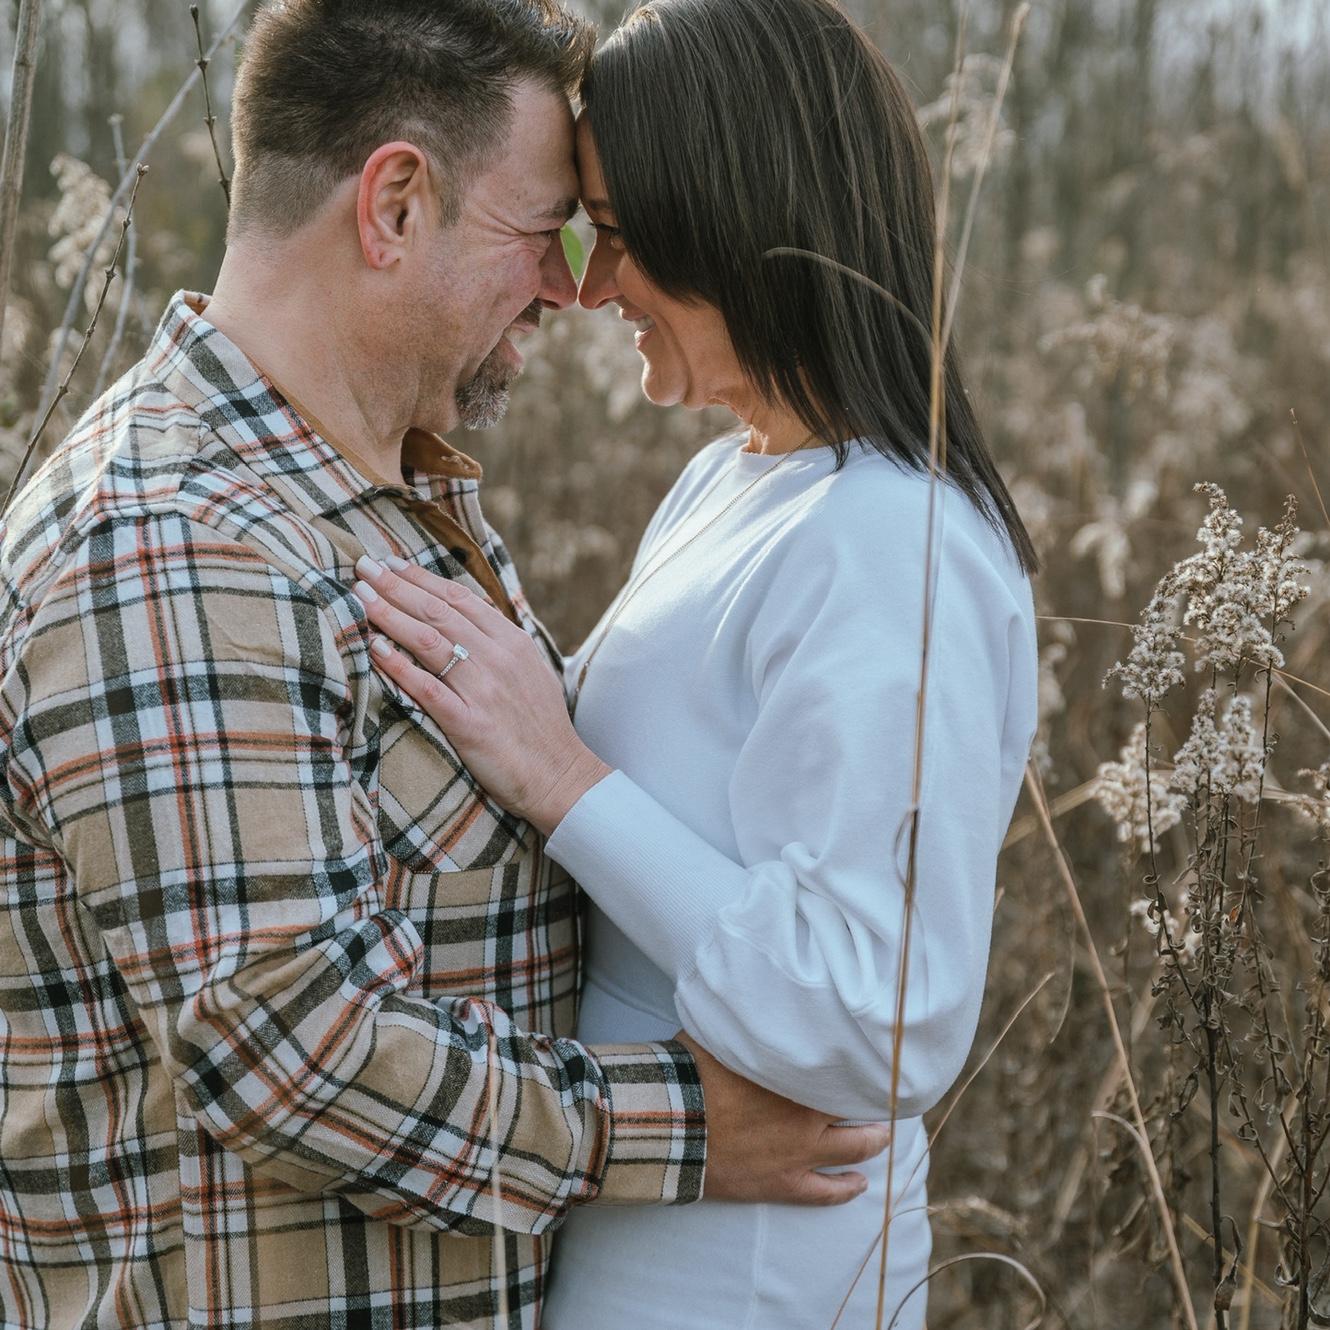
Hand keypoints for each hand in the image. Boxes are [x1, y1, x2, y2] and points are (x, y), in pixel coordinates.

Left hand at [352, 555, 610, 833]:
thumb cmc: (541, 727)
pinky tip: (374, 647)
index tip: (391, 562)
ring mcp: (483, 689)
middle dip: (396, 585)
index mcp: (513, 642)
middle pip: (438, 611)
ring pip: (429, 640)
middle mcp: (498, 658)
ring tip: (360, 596)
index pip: (459, 598)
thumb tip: (466, 620)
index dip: (421, 577)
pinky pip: (426, 688)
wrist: (560, 775)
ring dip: (390, 614)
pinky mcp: (468, 723)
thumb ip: (500, 644)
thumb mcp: (530, 671)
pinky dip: (398, 665)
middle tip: (363, 567)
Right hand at [677, 1033, 889, 1205]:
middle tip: (884, 1095)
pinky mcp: (782, 1184)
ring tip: (881, 1136)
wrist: (672, 1127)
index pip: (844, 1069)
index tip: (871, 1055)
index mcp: (797, 1078)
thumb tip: (755, 1000)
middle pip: (856, 1108)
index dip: (859, 1064)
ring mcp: (799, 1154)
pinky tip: (860, 1183)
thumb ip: (748, 1026)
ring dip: (871, 1142)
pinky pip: (825, 1192)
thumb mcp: (723, 1036)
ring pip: (852, 1150)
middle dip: (873, 1103)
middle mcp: (808, 1116)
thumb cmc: (693, 1075)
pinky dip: (846, 1188)